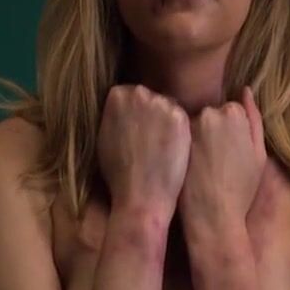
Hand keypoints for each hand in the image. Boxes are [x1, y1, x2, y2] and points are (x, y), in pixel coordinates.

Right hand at [96, 84, 191, 219]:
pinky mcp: (181, 117)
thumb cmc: (120, 173)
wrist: (141, 196)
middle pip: (153, 96)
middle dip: (156, 113)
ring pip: (171, 106)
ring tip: (167, 147)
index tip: (142, 129)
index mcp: (117, 95)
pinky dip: (184, 132)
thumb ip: (116, 115)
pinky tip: (179, 149)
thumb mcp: (105, 136)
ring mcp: (161, 102)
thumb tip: (124, 108)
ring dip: (171, 122)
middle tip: (156, 138)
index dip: (139, 113)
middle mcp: (139, 93)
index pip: (133, 93)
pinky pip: (185, 119)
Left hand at [178, 86, 266, 235]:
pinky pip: (177, 136)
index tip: (230, 153)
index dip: (231, 133)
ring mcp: (186, 126)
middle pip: (210, 114)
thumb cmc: (242, 188)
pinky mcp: (169, 140)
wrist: (213, 216)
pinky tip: (187, 166)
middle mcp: (208, 113)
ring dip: (195, 138)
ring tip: (200, 166)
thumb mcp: (258, 153)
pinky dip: (180, 146)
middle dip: (211, 131)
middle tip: (215, 160)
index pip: (230, 110)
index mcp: (234, 113)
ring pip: (192, 124)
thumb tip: (245, 90)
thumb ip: (253, 117)